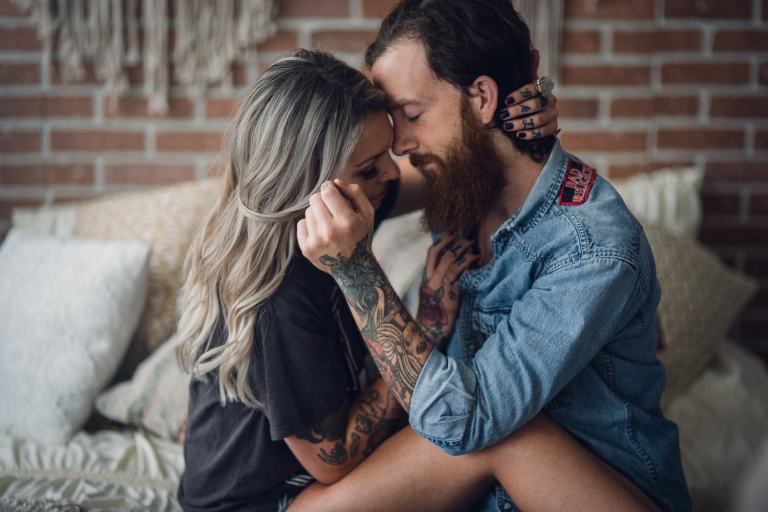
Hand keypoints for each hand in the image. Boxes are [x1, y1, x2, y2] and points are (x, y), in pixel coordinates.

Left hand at [297, 180, 375, 272]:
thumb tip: (335, 182)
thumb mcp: (367, 213)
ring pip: (308, 211)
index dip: (329, 187)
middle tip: (331, 207)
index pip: (327, 192)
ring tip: (328, 222)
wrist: (353, 268)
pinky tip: (321, 231)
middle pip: (315, 199)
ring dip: (317, 212)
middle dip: (323, 198)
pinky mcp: (306, 248)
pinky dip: (310, 224)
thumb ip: (355, 192)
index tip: (332, 190)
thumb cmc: (361, 235)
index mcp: (347, 222)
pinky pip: (301, 223)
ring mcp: (316, 241)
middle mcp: (330, 232)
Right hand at [416, 234, 478, 348]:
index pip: (432, 252)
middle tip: (471, 237)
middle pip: (446, 256)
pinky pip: (462, 281)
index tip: (453, 231)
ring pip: (454, 267)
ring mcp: (442, 290)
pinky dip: (469, 272)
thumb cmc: (433, 308)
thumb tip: (450, 259)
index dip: (443, 240)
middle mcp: (432, 281)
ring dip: (467, 257)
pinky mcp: (452, 299)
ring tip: (476, 251)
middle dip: (459, 244)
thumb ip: (437, 275)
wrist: (430, 330)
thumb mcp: (431, 289)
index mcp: (427, 276)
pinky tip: (476, 267)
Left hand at [498, 81, 558, 139]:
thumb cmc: (519, 105)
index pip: (532, 88)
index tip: (506, 101)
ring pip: (538, 119)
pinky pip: (543, 132)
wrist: (532, 119)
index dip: (519, 94)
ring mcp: (553, 114)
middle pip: (535, 104)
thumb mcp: (515, 97)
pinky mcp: (554, 127)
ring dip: (521, 123)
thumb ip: (506, 94)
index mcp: (541, 88)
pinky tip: (519, 135)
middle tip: (503, 115)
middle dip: (517, 110)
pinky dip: (530, 134)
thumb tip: (486, 90)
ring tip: (507, 126)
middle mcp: (550, 100)